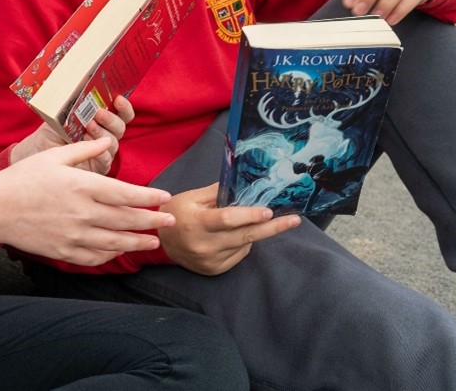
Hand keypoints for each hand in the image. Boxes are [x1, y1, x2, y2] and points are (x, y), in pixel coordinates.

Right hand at [0, 140, 176, 266]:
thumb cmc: (23, 179)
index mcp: (82, 186)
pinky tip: (120, 251)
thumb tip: (108, 141)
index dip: (149, 197)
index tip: (165, 197)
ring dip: (138, 242)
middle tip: (170, 221)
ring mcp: (74, 235)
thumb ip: (84, 151)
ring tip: (153, 241)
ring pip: (116, 242)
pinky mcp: (64, 252)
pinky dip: (111, 255)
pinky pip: (95, 257)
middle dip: (153, 220)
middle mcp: (83, 213)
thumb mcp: (54, 157)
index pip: (126, 193)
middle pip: (127, 220)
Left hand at [11, 95, 134, 174]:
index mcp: (103, 118)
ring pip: (114, 143)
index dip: (124, 106)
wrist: (37, 149)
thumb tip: (78, 77)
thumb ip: (75, 99)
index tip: (118, 98)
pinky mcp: (97, 167)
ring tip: (88, 126)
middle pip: (120, 127)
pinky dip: (100, 152)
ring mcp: (103, 151)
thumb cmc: (52, 127)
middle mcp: (106, 134)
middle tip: (98, 112)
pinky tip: (87, 142)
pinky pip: (106, 161)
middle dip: (111, 118)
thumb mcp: (63, 109)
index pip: (123, 113)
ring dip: (102, 133)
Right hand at [158, 184, 300, 275]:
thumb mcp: (191, 197)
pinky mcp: (215, 270)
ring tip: (251, 220)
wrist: (161, 242)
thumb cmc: (177, 213)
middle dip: (272, 228)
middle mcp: (204, 245)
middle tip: (294, 220)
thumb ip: (217, 192)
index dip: (249, 215)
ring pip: (244, 244)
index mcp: (196, 223)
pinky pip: (239, 255)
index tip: (269, 211)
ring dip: (254, 231)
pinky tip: (235, 235)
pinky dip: (243, 242)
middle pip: (245, 236)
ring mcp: (211, 260)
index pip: (227, 219)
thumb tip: (244, 185)